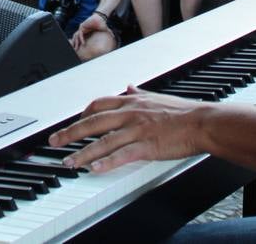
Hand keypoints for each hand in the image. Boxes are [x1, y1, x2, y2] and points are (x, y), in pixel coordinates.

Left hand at [48, 86, 205, 172]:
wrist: (202, 122)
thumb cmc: (183, 112)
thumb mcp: (156, 97)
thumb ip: (140, 93)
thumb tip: (129, 86)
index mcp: (132, 101)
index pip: (99, 104)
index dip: (82, 114)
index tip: (72, 122)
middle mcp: (130, 113)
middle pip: (93, 122)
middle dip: (70, 132)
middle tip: (54, 142)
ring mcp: (137, 129)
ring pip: (103, 141)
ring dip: (82, 152)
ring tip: (69, 162)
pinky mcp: (146, 146)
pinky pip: (122, 155)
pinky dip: (106, 162)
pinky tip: (94, 169)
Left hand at [70, 11, 108, 49]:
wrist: (101, 18)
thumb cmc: (102, 23)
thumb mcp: (104, 30)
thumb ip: (108, 34)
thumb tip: (114, 37)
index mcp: (86, 31)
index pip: (80, 38)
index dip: (79, 43)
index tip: (80, 48)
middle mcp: (83, 29)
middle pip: (76, 37)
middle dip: (75, 43)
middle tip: (76, 50)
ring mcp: (82, 28)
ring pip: (77, 36)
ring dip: (76, 42)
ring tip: (77, 48)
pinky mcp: (82, 26)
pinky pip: (80, 33)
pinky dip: (81, 38)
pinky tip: (83, 43)